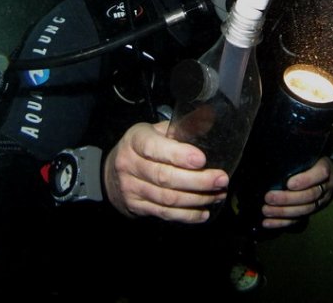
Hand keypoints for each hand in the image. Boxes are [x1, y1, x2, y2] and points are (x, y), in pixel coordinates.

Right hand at [103, 121, 228, 222]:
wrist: (110, 174)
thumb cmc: (141, 148)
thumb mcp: (154, 130)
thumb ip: (180, 127)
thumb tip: (210, 117)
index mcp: (135, 140)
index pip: (154, 148)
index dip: (178, 155)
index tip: (202, 159)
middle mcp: (130, 164)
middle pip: (164, 177)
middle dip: (197, 180)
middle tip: (221, 179)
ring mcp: (131, 188)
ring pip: (167, 198)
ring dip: (197, 199)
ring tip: (218, 195)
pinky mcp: (136, 207)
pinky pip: (164, 214)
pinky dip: (187, 215)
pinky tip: (203, 212)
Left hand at [260, 156, 332, 229]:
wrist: (327, 174)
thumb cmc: (312, 160)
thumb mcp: (309, 154)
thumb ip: (297, 157)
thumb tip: (274, 158)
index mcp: (325, 169)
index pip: (320, 174)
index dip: (304, 180)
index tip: (288, 183)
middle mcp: (325, 187)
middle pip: (309, 196)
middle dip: (288, 199)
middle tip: (269, 198)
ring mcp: (320, 202)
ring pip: (304, 210)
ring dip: (283, 212)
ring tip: (266, 210)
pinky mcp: (311, 212)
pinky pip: (298, 220)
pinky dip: (282, 222)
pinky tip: (267, 223)